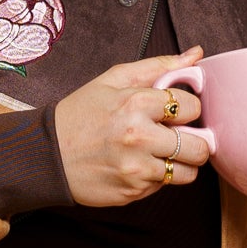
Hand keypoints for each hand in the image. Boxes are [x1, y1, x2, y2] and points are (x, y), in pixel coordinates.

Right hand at [53, 50, 213, 207]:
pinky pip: (163, 185)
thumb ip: (158, 67)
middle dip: (195, 141)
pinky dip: (157, 176)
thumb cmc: (80, 114)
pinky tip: (138, 165)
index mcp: (136, 103)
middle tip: (179, 137)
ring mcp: (136, 169)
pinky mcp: (133, 192)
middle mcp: (139, 138)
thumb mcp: (113, 80)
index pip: (193, 107)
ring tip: (162, 153)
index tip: (175, 112)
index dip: (187, 109)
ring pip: (188, 173)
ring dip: (181, 163)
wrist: (46, 155)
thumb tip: (196, 55)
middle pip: (200, 147)